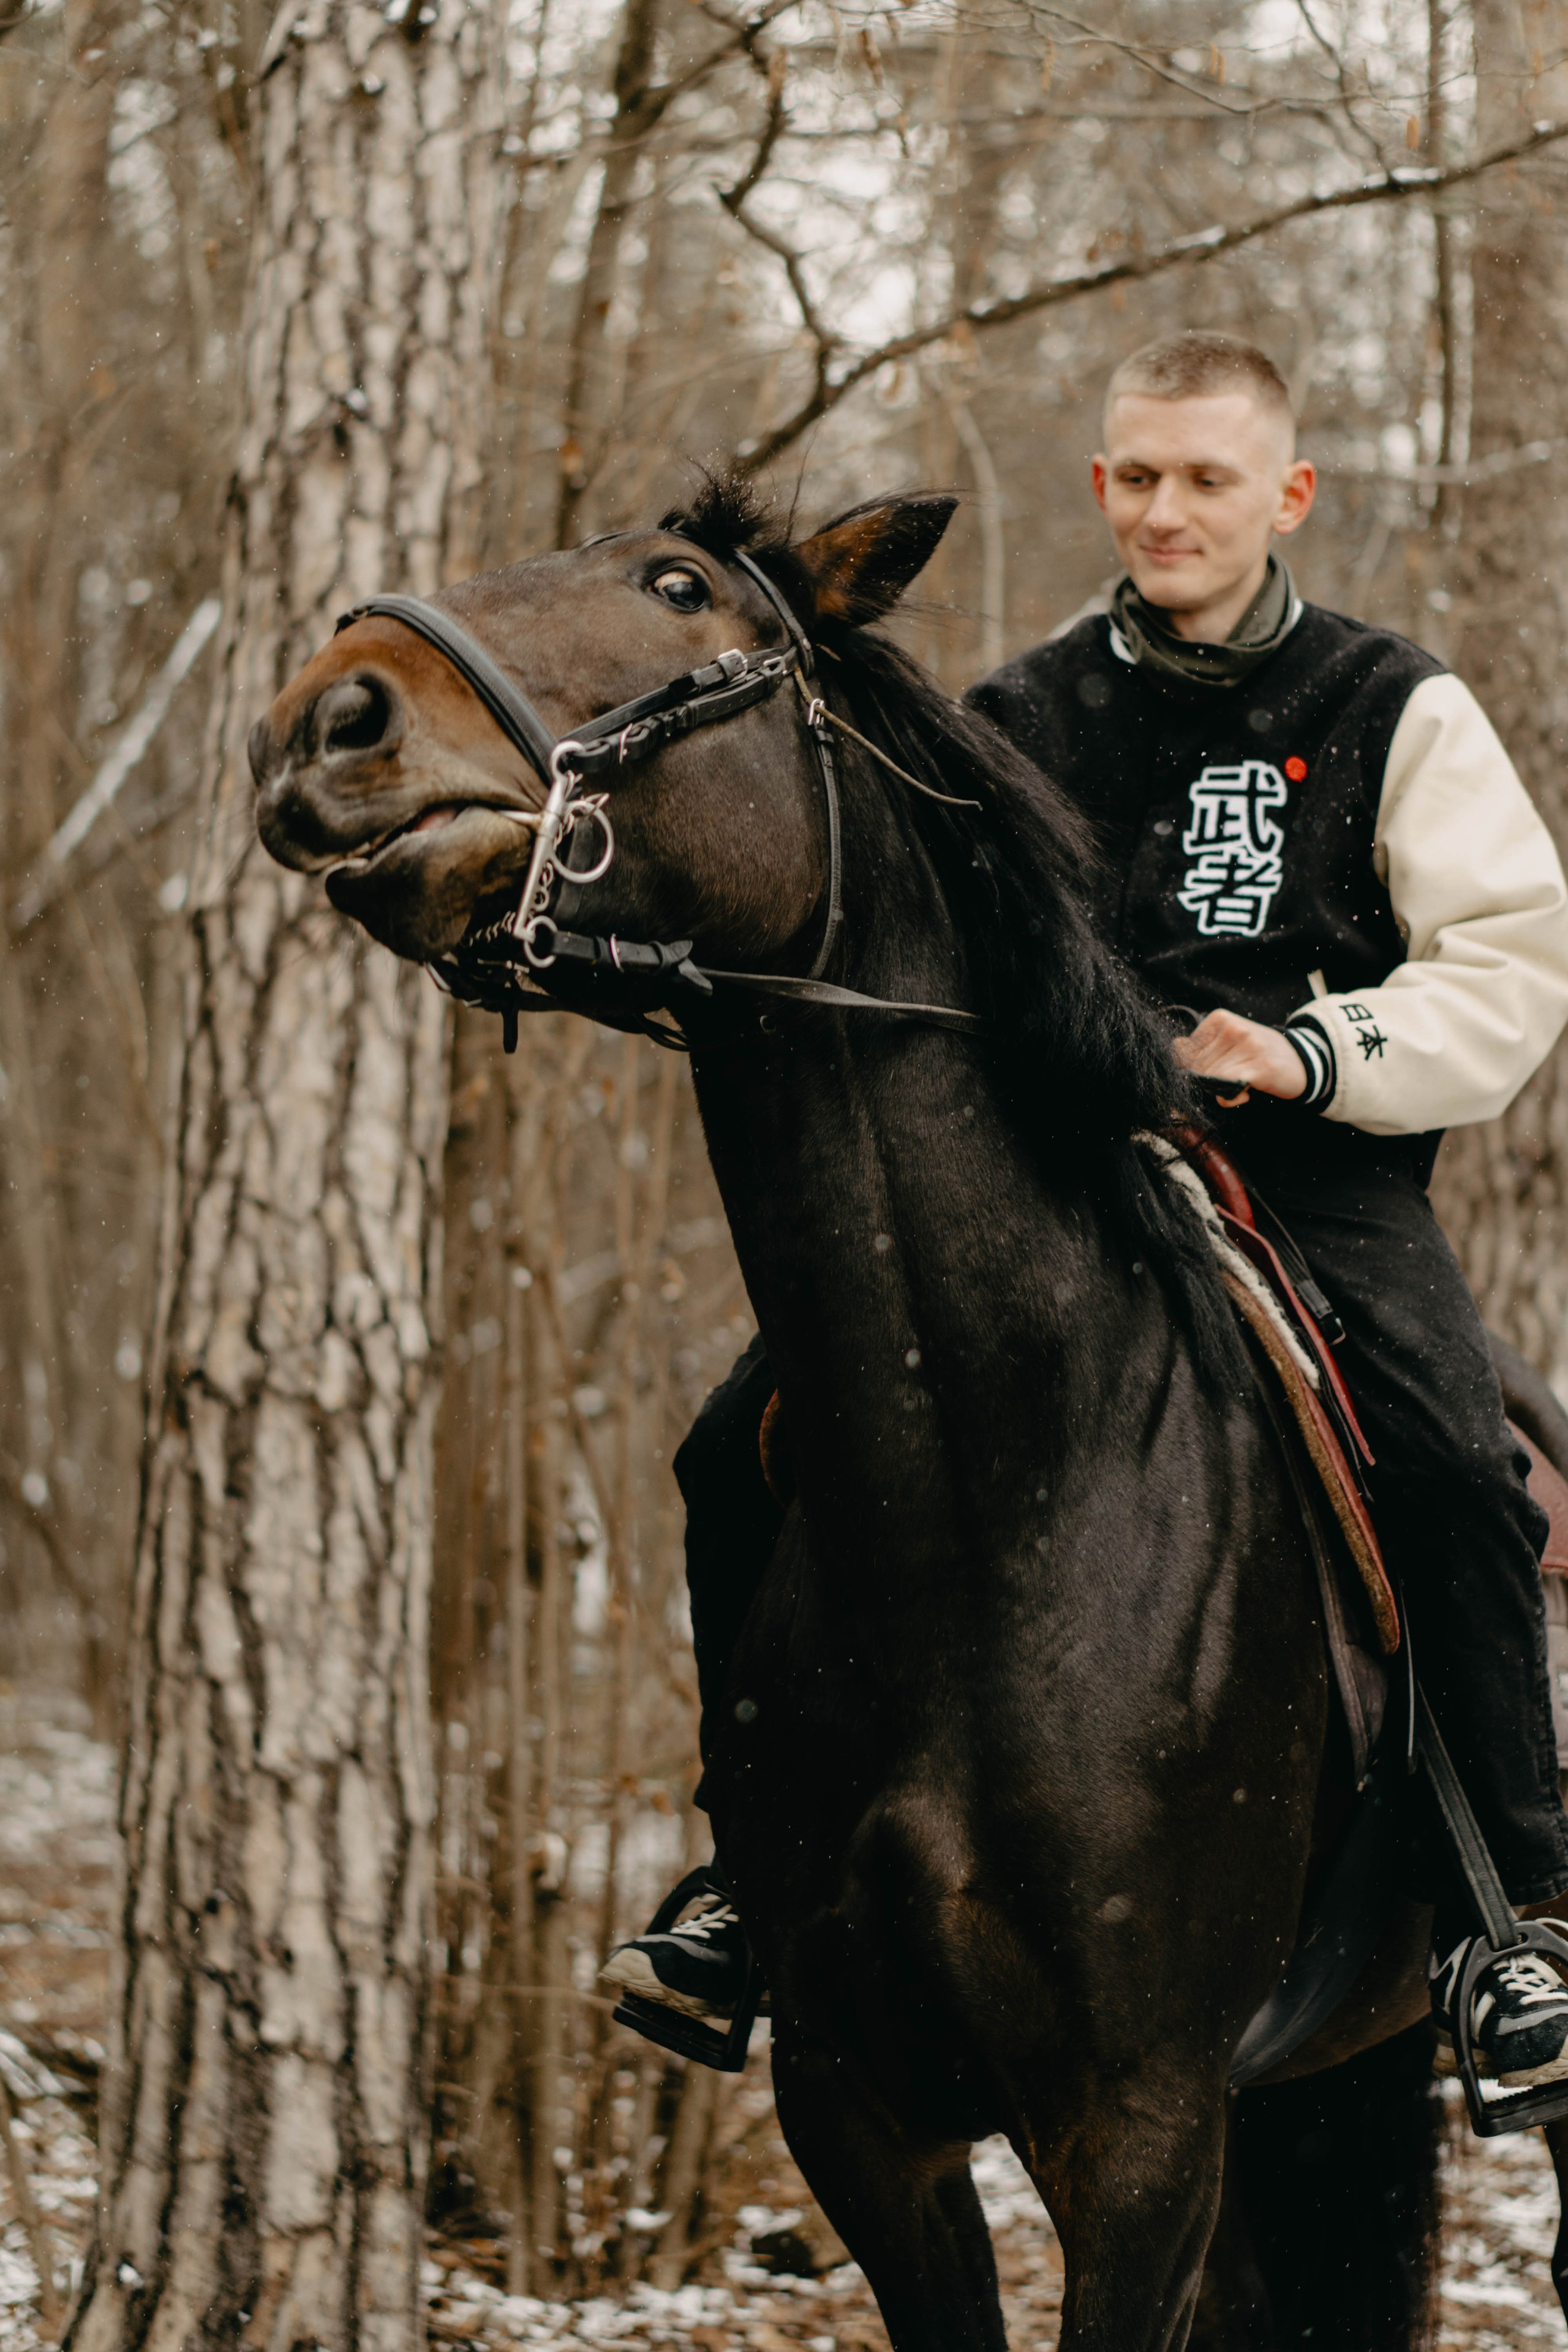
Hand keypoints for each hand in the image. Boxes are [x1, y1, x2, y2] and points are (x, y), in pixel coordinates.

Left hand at [1172, 1009, 1305, 1107]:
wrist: (1302, 1061)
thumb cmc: (1259, 1053)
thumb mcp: (1229, 1040)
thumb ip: (1201, 1045)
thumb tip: (1174, 1047)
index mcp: (1220, 1018)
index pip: (1183, 1052)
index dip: (1193, 1069)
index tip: (1214, 1069)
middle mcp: (1233, 1028)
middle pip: (1196, 1068)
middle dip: (1208, 1081)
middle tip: (1232, 1078)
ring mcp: (1247, 1046)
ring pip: (1210, 1080)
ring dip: (1222, 1090)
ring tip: (1241, 1083)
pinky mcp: (1259, 1067)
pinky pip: (1227, 1090)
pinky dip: (1232, 1099)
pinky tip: (1245, 1092)